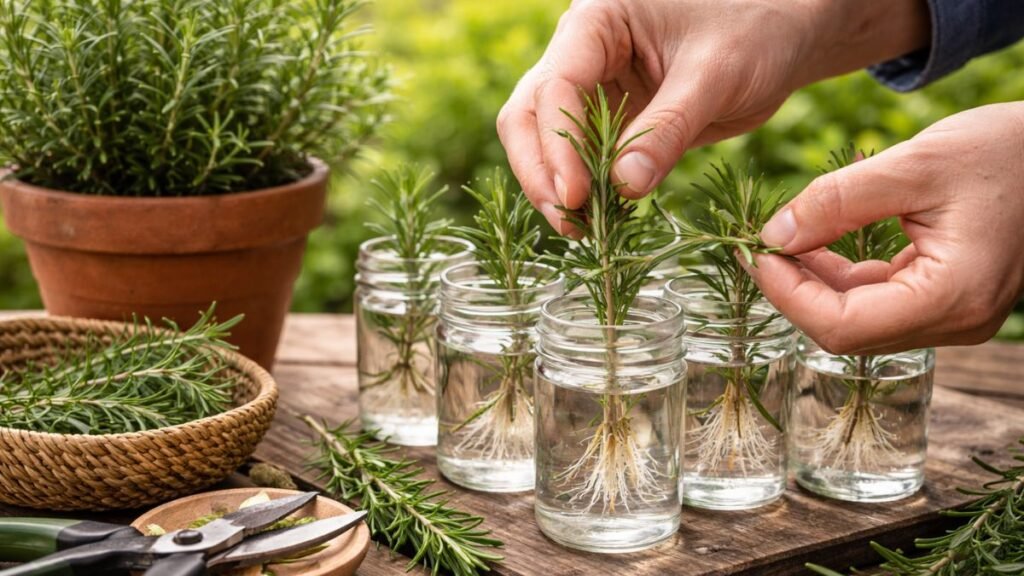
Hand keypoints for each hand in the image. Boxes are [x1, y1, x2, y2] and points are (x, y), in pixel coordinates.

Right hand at [497, 0, 929, 232]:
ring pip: (546, 142)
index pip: (556, 88)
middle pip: (530, 116)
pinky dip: (587, 189)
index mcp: (596, 23)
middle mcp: (581, 52)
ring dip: (557, 187)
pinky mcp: (611, 119)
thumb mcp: (715, 76)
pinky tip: (601, 219)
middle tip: (568, 221)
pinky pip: (583, 158)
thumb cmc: (755, 31)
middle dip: (541, 171)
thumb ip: (668, 129)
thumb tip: (624, 187)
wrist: (783, 37)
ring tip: (583, 230)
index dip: (557, 147)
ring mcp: (593, 88)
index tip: (576, 196)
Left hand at [745, 102, 1023, 353]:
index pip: (842, 327)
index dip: (786, 294)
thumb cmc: (1004, 151)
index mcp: (953, 298)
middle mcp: (955, 322)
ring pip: (858, 318)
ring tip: (782, 238)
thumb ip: (837, 201)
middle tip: (759, 244)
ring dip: (813, 283)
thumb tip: (773, 236)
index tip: (753, 252)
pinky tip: (816, 243)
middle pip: (846, 330)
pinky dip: (840, 276)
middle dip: (794, 289)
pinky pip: (878, 301)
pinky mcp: (945, 299)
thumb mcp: (913, 165)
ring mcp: (952, 316)